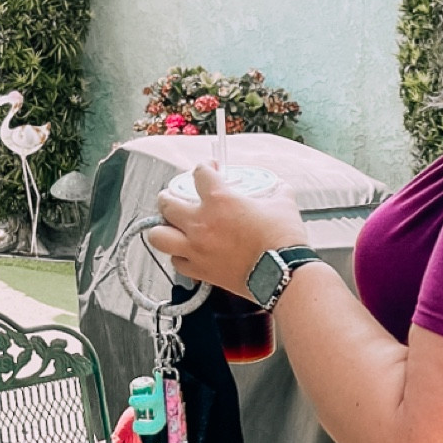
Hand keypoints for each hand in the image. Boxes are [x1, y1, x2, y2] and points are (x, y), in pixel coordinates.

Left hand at [146, 164, 308, 295]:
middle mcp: (201, 223)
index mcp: (219, 200)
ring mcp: (197, 248)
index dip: (204, 168)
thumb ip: (277, 192)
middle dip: (169, 196)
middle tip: (176, 197)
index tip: (210, 170)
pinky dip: (179, 256)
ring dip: (162, 228)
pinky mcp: (201, 271)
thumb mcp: (284, 205)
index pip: (199, 173)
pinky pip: (176, 262)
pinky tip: (187, 253)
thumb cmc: (283, 241)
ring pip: (158, 235)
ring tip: (169, 226)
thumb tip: (279, 189)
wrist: (284, 274)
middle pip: (166, 203)